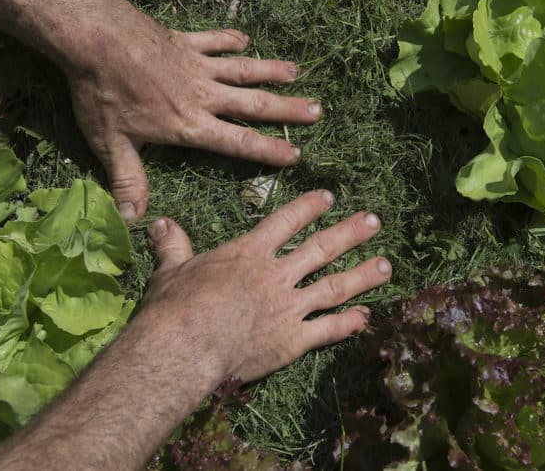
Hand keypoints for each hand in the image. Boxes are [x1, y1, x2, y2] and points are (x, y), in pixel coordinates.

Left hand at [64, 0, 322, 220]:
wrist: (98, 37)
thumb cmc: (103, 93)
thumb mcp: (111, 143)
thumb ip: (128, 180)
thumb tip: (135, 221)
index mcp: (189, 124)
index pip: (237, 142)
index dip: (267, 150)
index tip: (297, 155)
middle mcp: (203, 95)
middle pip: (253, 104)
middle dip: (287, 109)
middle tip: (317, 110)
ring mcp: (197, 65)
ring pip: (243, 71)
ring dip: (271, 72)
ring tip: (297, 74)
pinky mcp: (185, 40)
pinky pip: (214, 40)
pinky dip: (231, 40)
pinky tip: (246, 40)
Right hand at [140, 190, 391, 383]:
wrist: (185, 347)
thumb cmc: (175, 307)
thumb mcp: (171, 270)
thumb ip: (172, 245)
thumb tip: (158, 223)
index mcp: (249, 252)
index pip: (286, 221)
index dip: (309, 207)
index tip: (329, 197)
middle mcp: (276, 274)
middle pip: (322, 248)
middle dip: (351, 233)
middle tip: (375, 221)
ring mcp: (289, 307)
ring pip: (334, 286)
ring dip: (363, 275)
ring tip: (386, 265)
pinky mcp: (293, 340)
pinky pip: (328, 329)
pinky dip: (349, 323)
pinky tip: (366, 317)